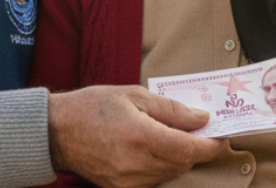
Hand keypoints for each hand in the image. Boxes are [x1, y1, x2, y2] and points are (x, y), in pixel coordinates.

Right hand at [48, 85, 227, 187]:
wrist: (56, 132)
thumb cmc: (91, 107)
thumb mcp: (132, 95)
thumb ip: (170, 109)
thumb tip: (200, 118)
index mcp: (141, 136)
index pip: (190, 149)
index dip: (210, 144)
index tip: (219, 135)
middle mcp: (137, 163)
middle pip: (183, 163)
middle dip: (195, 148)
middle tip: (196, 130)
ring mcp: (129, 180)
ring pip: (169, 173)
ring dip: (177, 157)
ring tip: (170, 136)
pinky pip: (153, 180)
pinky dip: (159, 165)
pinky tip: (151, 149)